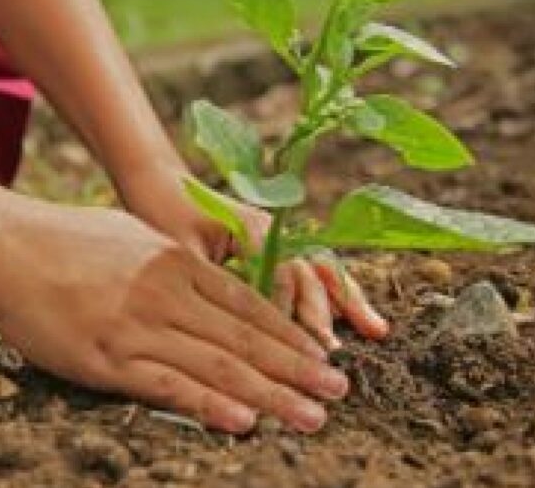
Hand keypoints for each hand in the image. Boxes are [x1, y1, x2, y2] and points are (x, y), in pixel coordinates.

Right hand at [0, 200, 351, 433]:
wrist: (2, 243)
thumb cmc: (62, 238)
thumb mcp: (130, 236)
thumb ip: (170, 262)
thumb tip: (203, 281)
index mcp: (174, 261)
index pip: (247, 305)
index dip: (290, 335)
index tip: (322, 356)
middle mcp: (166, 293)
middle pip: (245, 338)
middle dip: (297, 368)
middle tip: (338, 392)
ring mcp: (137, 326)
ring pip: (218, 366)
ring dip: (271, 394)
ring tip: (311, 416)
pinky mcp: (105, 357)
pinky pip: (167, 386)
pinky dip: (209, 405)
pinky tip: (243, 422)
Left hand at [118, 168, 388, 348]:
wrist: (159, 182)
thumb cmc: (162, 213)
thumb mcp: (180, 250)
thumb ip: (210, 282)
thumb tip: (229, 325)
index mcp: (252, 227)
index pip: (282, 273)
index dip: (288, 310)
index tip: (293, 344)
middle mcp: (274, 231)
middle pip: (309, 272)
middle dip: (322, 313)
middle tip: (330, 352)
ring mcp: (279, 237)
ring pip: (320, 271)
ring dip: (346, 301)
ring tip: (375, 330)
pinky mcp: (274, 247)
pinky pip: (311, 271)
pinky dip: (336, 293)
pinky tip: (361, 317)